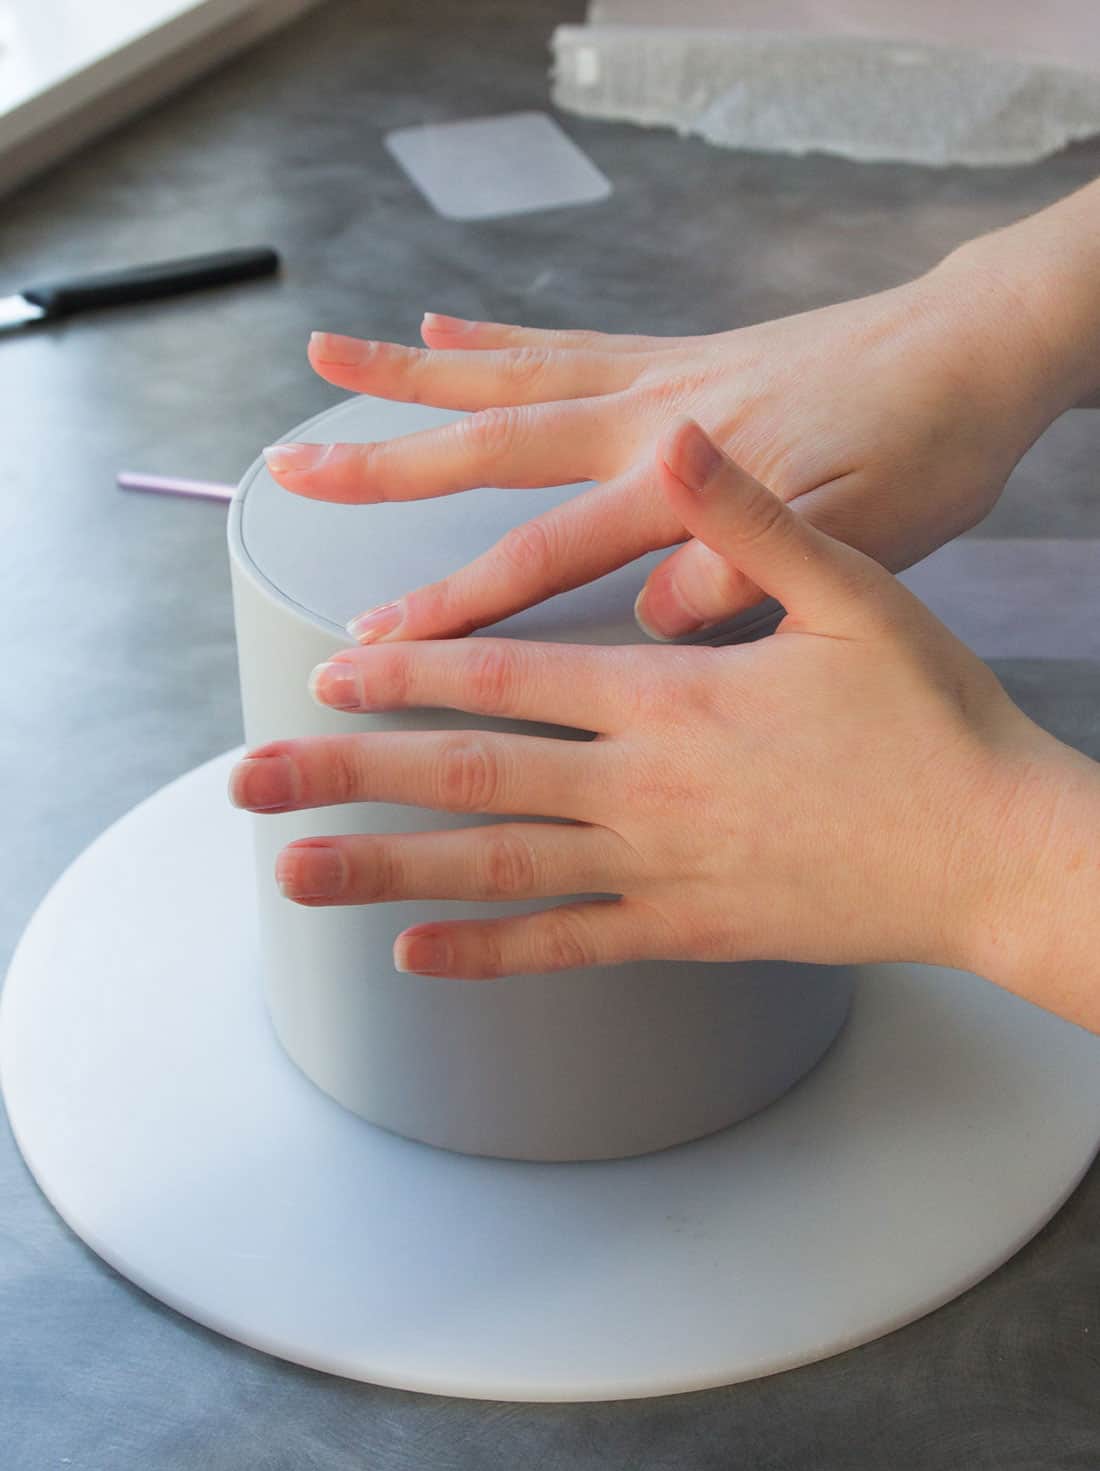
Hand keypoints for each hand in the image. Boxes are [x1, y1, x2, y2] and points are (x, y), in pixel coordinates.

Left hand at [232, 419, 1043, 984]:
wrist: (995, 851)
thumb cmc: (933, 722)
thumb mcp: (854, 594)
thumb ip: (748, 522)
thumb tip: (672, 443)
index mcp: (672, 697)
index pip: (508, 679)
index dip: (408, 670)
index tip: (328, 669)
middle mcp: (644, 788)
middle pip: (468, 777)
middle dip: (349, 774)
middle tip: (250, 782)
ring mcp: (660, 870)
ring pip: (497, 868)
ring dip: (386, 870)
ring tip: (295, 877)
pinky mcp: (688, 932)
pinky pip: (570, 945)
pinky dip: (490, 950)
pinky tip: (418, 955)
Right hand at [263, 258, 1056, 643]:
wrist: (973, 349)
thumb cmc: (924, 449)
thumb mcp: (860, 546)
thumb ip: (747, 583)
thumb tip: (651, 626)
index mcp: (683, 484)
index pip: (546, 555)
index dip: (457, 604)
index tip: (378, 638)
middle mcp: (648, 421)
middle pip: (494, 449)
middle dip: (388, 468)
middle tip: (295, 472)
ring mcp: (655, 380)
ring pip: (512, 380)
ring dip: (415, 378)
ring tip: (331, 362)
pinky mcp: (676, 357)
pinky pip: (567, 342)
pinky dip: (498, 338)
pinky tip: (445, 327)